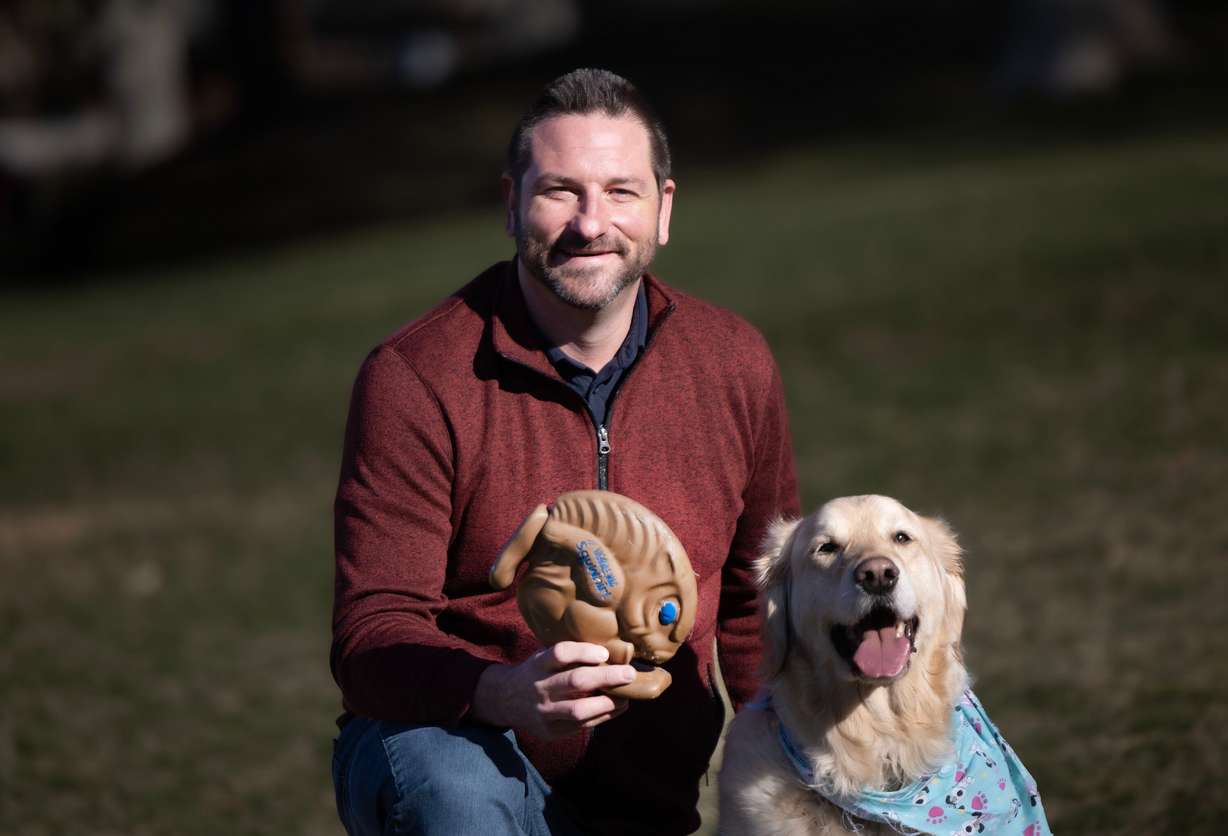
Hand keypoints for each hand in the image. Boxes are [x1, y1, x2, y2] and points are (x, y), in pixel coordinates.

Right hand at [470, 642, 635, 738]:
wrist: (505, 700)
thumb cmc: (536, 672)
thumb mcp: (543, 657)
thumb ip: (567, 653)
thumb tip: (610, 647)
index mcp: (538, 664)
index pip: (560, 653)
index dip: (584, 652)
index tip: (605, 653)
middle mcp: (540, 687)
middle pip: (575, 681)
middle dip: (606, 677)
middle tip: (629, 673)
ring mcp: (544, 712)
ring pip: (578, 710)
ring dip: (607, 703)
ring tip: (626, 697)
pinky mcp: (551, 731)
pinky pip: (581, 726)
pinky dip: (603, 716)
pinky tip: (618, 707)